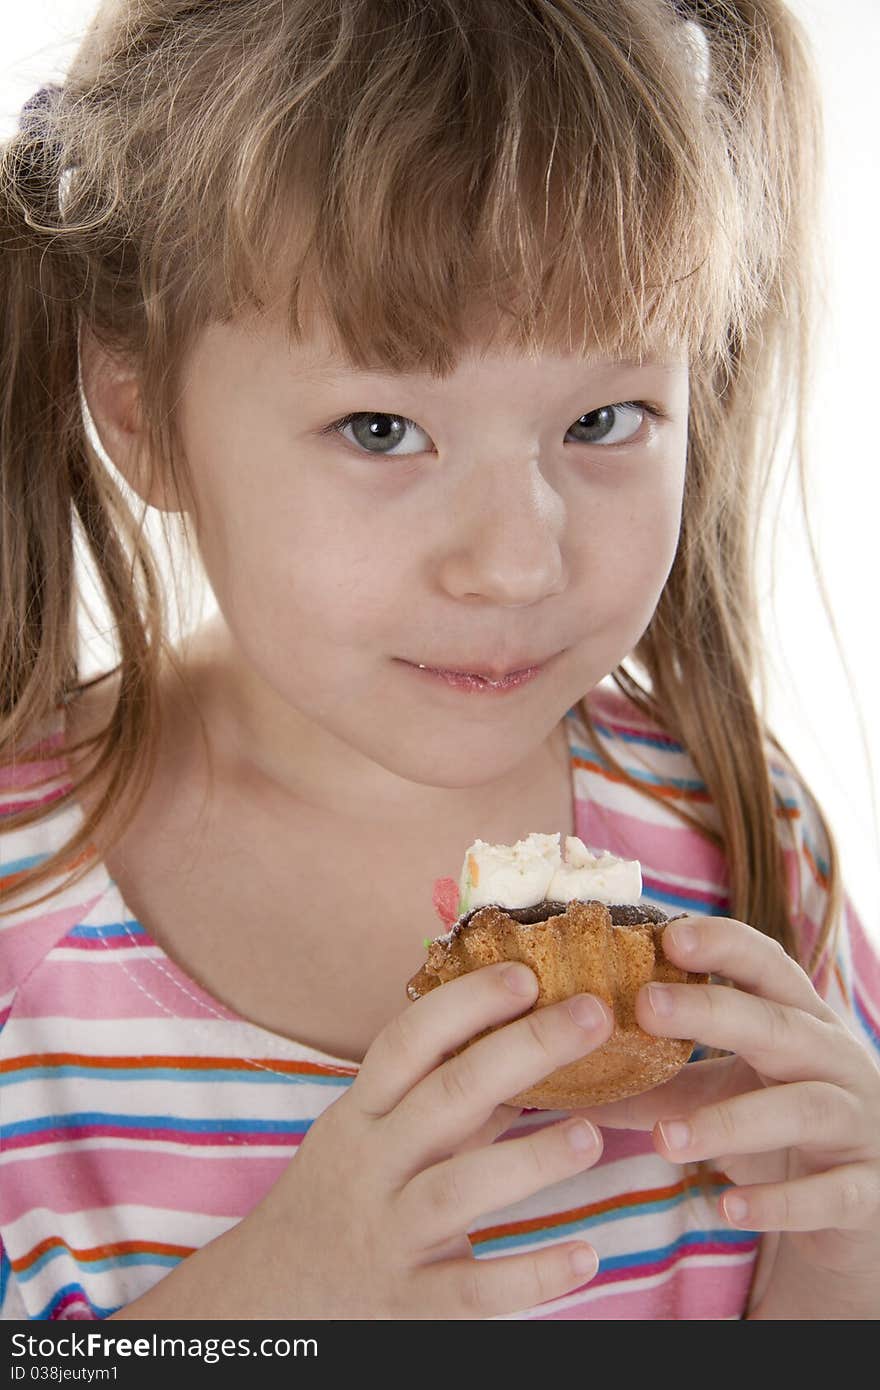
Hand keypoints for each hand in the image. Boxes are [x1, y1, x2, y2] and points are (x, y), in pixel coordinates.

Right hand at [249, 962, 613, 1318]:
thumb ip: (442, 1096)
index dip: (464, 1003)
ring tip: (591, 1135)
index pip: (406, 1042)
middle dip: (523, 1050)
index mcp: (361, 1116)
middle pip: (446, 1098)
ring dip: (529, 1161)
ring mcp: (389, 1234)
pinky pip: (474, 1292)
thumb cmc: (339, 1196)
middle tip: (593, 1015)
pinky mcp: (410, 1303)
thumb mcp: (371, 1135)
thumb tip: (529, 1038)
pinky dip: (531, 1275)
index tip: (525, 974)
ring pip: (457, 1191)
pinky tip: (585, 1256)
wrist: (269, 1299)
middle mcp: (371, 1166)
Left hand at [574, 916, 879, 1316]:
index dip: (724, 944)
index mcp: (797, 1022)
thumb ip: (651, 1084)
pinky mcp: (866, 1190)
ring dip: (731, 1121)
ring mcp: (857, 1123)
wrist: (854, 1209)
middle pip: (778, 1025)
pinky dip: (778, 1203)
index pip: (767, 965)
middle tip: (646, 1006)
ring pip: (802, 1108)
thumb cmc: (778, 1131)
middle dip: (714, 1011)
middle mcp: (834, 1060)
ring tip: (663, 1139)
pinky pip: (829, 1194)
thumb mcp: (716, 1097)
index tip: (667, 934)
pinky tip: (725, 1206)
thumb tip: (559, 1072)